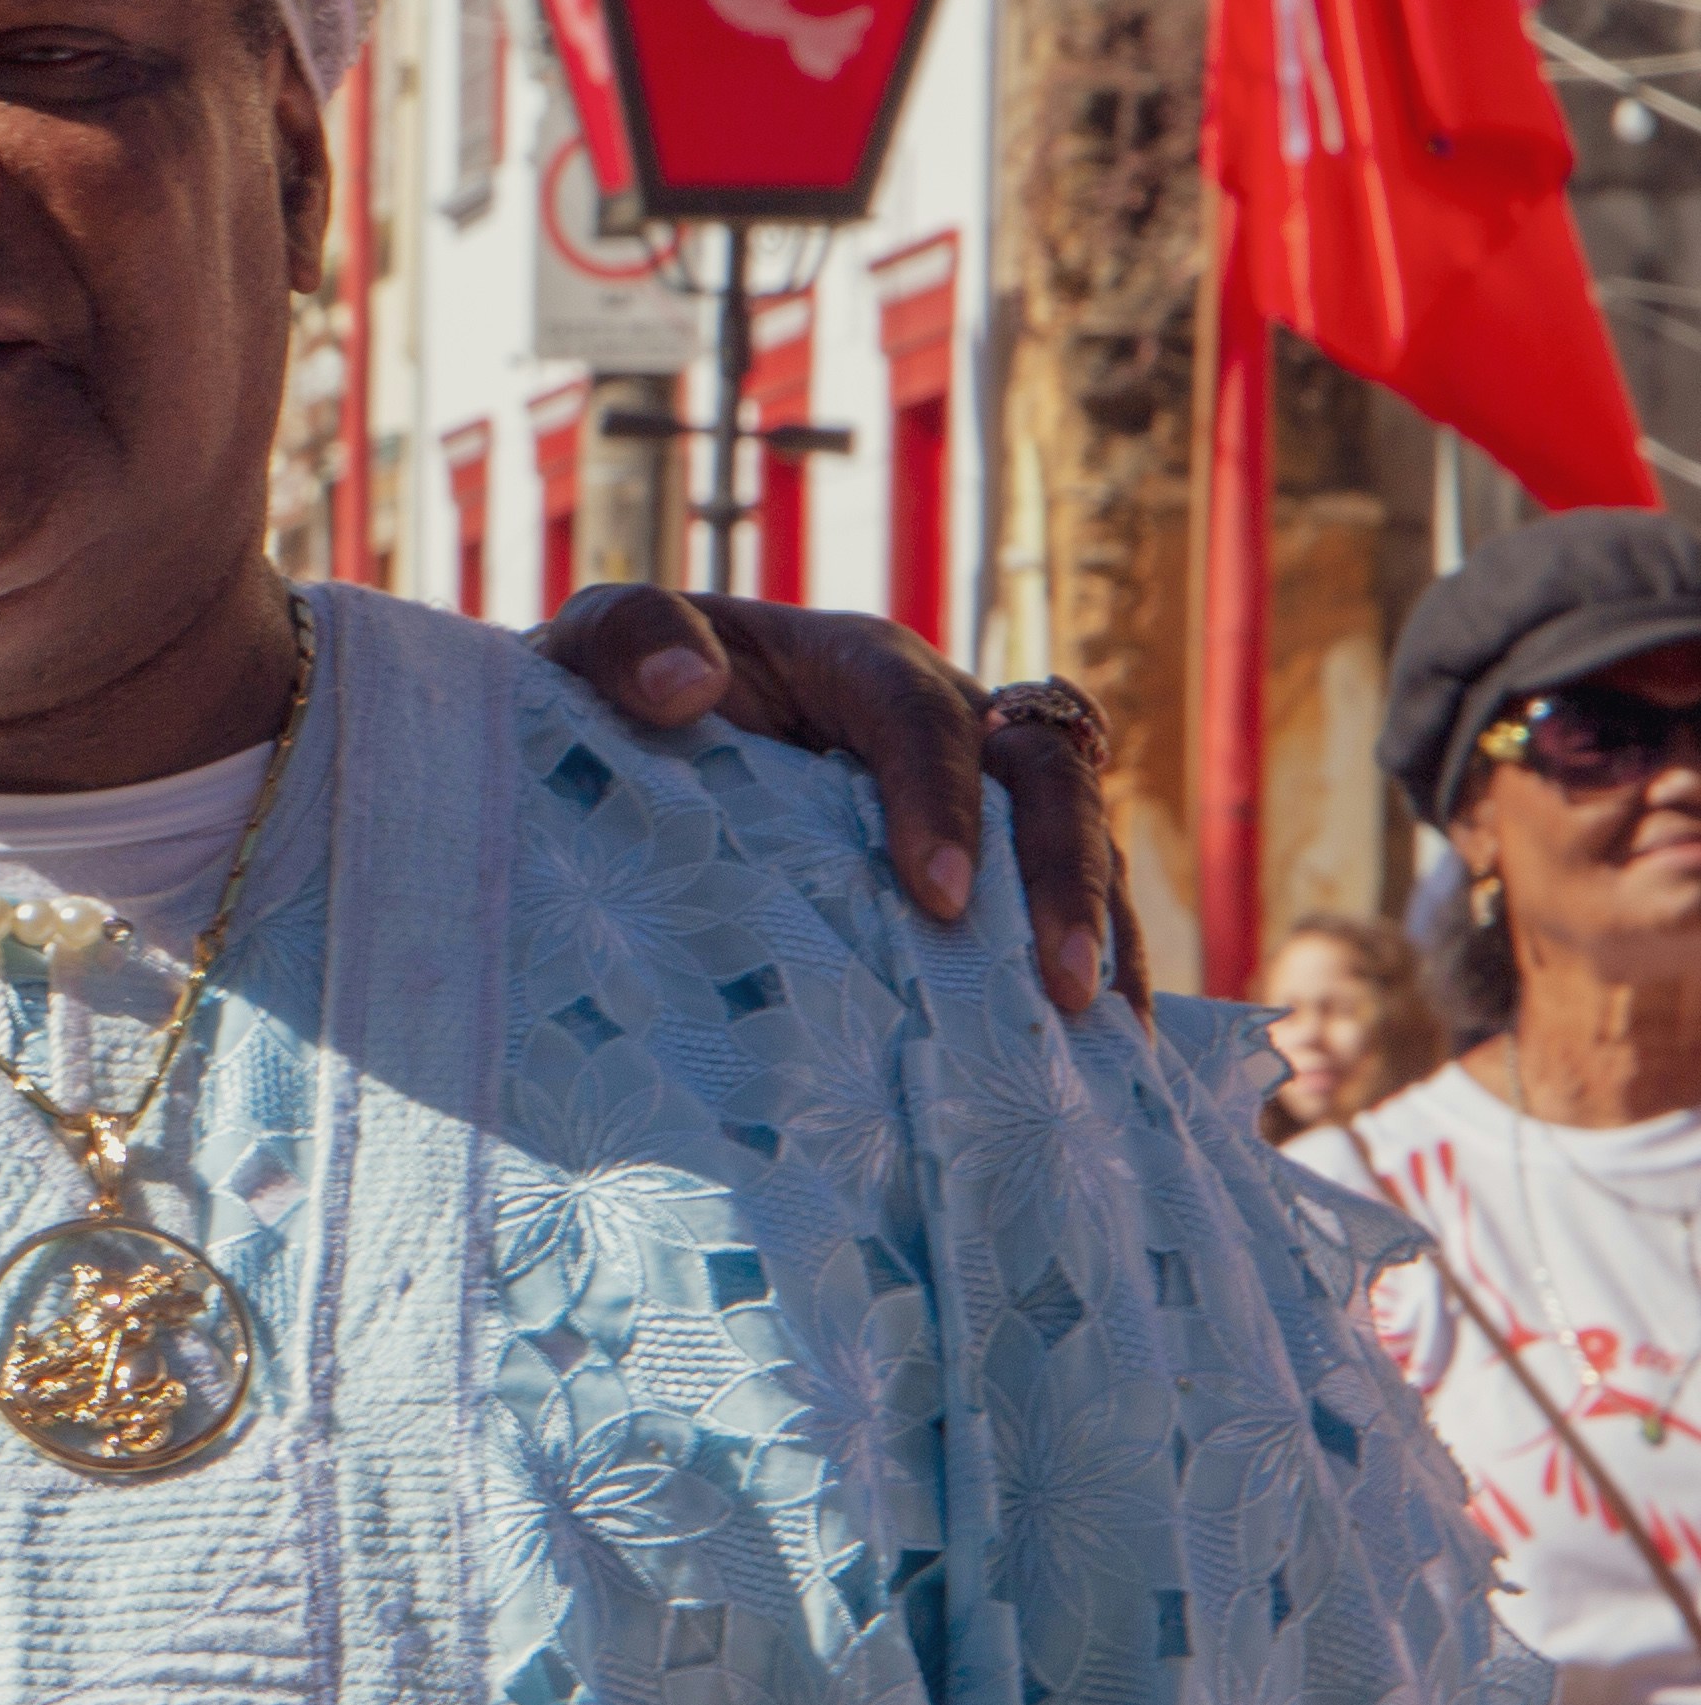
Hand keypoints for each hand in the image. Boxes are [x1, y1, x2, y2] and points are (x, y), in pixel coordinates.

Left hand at [537, 585, 1140, 1014]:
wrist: (614, 751)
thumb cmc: (613, 694)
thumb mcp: (595, 645)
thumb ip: (630, 638)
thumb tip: (691, 683)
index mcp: (858, 666)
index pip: (924, 716)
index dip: (945, 798)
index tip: (938, 897)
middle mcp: (944, 724)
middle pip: (1047, 775)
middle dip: (1065, 877)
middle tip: (1061, 987)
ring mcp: (975, 801)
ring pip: (1079, 846)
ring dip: (1103, 938)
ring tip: (1109, 1043)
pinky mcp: (979, 874)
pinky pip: (1055, 914)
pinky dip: (1094, 976)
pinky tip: (1107, 1067)